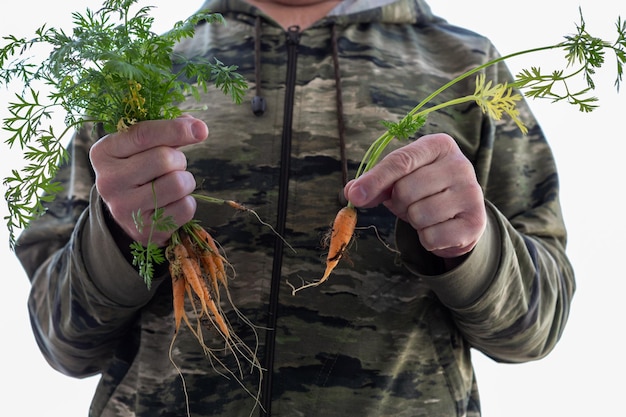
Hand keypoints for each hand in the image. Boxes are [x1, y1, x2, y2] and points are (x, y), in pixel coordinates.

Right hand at [89, 115, 208, 246]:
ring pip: (178, 183)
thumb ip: (167, 132)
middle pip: (164, 159)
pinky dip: (188, 202)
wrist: (128, 213)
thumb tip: (197, 127)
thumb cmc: (139, 168)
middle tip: (173, 166)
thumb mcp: (142, 147)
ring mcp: (125, 209)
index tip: (201, 129)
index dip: (176, 129)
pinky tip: (173, 202)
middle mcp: (108, 181)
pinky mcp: (145, 230)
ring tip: (173, 183)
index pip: (143, 134)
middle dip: (179, 159)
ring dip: (186, 181)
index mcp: (104, 153)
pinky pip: (186, 208)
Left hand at [344, 133, 485, 258]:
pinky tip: (438, 228)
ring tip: (425, 213)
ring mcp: (472, 193)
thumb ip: (374, 183)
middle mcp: (460, 165)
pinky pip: (432, 238)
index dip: (374, 180)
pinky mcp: (475, 222)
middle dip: (399, 203)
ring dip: (413, 221)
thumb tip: (352, 193)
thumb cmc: (423, 189)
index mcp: (439, 145)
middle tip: (410, 202)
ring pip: (419, 215)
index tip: (354, 196)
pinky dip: (426, 239)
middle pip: (406, 190)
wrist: (459, 214)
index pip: (401, 161)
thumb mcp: (398, 179)